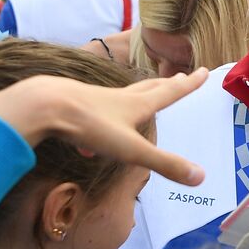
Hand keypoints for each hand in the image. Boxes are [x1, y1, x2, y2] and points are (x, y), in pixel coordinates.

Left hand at [0, 69, 207, 184]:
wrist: (45, 105)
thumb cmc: (90, 125)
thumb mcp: (131, 150)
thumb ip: (164, 164)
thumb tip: (201, 177)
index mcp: (137, 105)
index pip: (169, 93)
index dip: (188, 85)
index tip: (203, 71)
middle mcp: (119, 98)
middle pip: (148, 88)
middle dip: (166, 85)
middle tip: (179, 76)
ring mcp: (96, 100)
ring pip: (122, 97)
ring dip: (136, 96)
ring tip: (142, 99)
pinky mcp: (75, 106)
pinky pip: (94, 113)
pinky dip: (100, 122)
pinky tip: (87, 142)